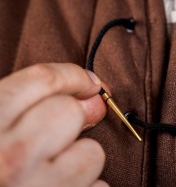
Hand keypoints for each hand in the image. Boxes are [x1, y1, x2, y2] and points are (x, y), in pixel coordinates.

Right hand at [0, 63, 107, 186]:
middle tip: (56, 135)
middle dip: (72, 119)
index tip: (89, 82)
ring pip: (92, 153)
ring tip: (51, 172)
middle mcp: (9, 158)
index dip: (74, 76)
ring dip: (80, 159)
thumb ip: (37, 105)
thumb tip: (93, 97)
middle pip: (71, 112)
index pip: (44, 80)